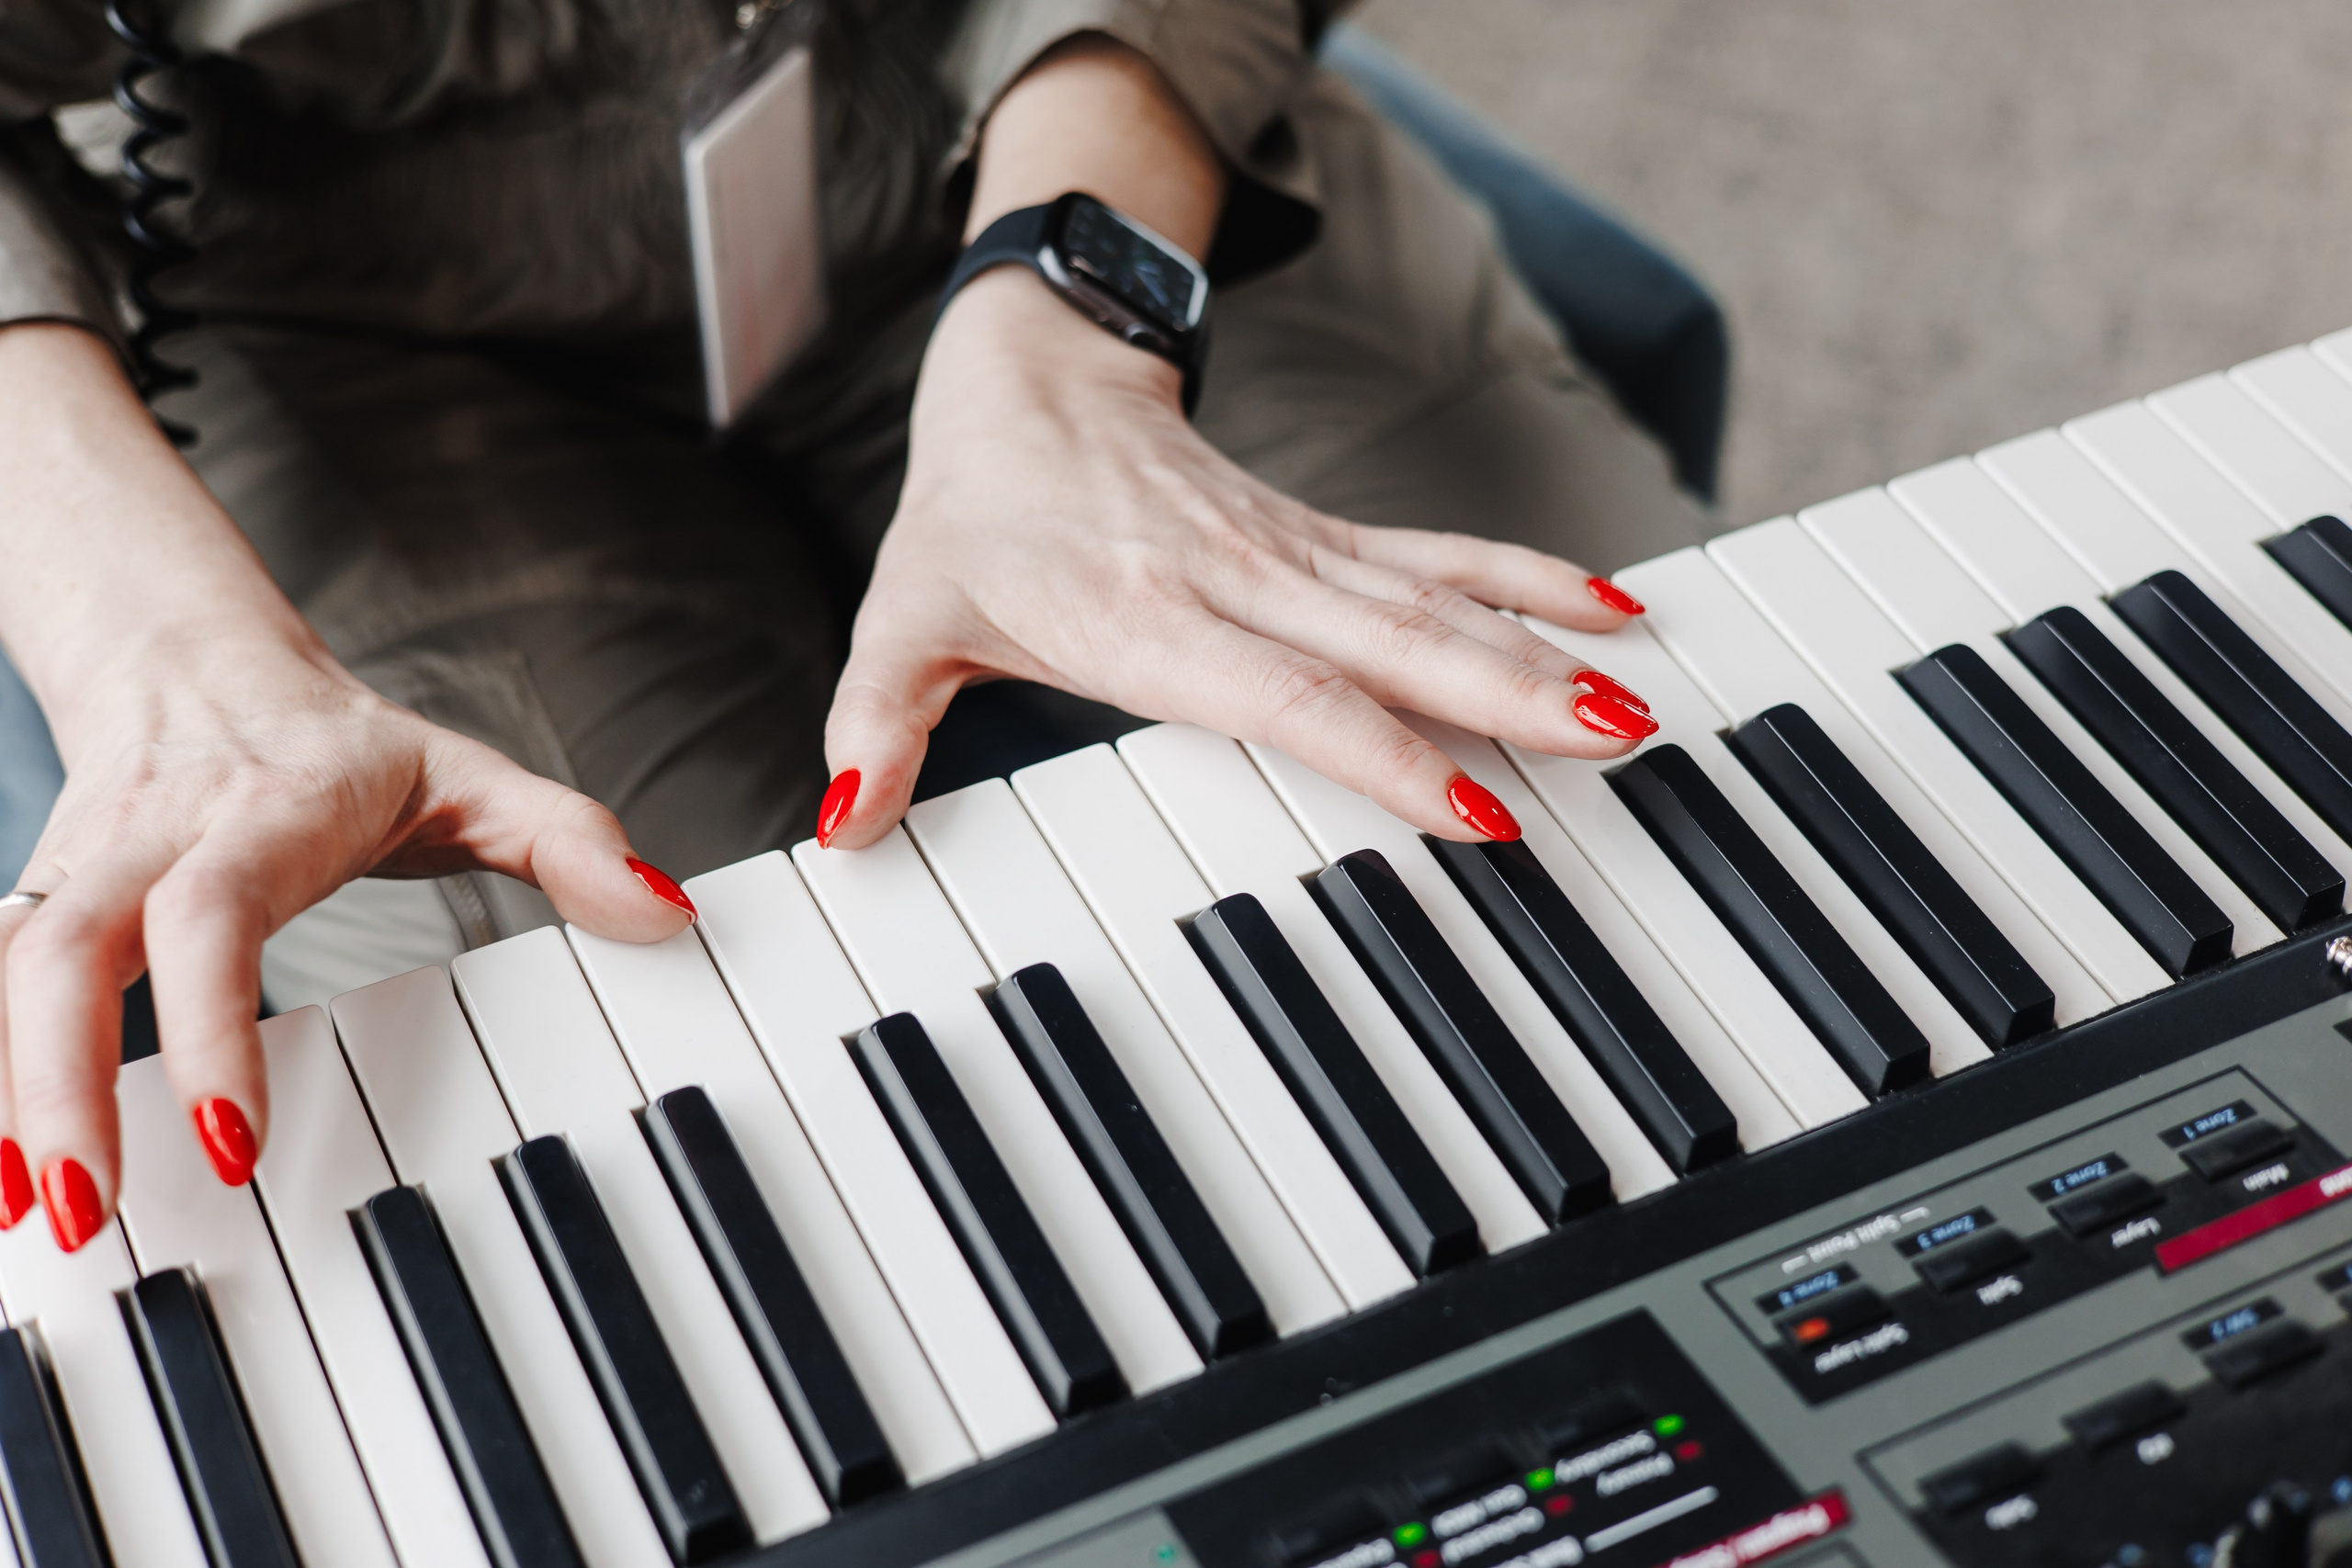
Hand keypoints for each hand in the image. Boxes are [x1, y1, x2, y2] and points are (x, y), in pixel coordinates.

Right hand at [0, 324, 693, 1250]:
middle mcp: (147, 844)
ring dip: (2, 1093)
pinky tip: (0, 1175)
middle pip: (63, 954)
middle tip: (85, 1210)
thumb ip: (568, 840)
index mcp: (257, 817)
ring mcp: (74, 873)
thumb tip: (666, 910)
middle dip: (59, 1084)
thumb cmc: (338, 747)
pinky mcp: (33, 905)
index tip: (232, 1142)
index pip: (212, 922)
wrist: (195, 659)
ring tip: (21, 1215)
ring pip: (4, 971)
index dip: (211, 1030)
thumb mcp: (468, 775)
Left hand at [817, 266, 1660, 850]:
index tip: (1476, 807)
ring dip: (1540, 645)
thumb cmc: (976, 517)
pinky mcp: (1323, 538)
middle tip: (1612, 738)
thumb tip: (849, 823)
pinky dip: (1527, 581)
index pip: (1289, 697)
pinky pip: (1441, 557)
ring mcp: (1293, 554)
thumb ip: (879, 721)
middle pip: (1394, 643)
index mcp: (1149, 618)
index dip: (1385, 755)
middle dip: (1508, 694)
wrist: (1028, 380)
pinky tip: (1611, 606)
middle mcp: (1238, 583)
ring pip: (1437, 600)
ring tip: (1636, 691)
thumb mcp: (905, 615)